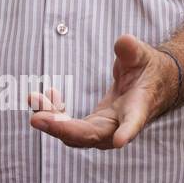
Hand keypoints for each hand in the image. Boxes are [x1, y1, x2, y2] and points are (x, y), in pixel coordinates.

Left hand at [27, 34, 178, 149]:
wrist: (151, 85)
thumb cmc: (147, 69)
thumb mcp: (142, 55)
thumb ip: (132, 50)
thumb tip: (124, 41)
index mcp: (138, 107)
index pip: (134, 121)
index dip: (127, 131)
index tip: (120, 141)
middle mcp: (120, 125)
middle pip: (92, 136)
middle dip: (63, 129)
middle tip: (36, 119)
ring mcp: (104, 130)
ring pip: (75, 136)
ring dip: (51, 121)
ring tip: (32, 99)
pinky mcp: (92, 127)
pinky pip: (69, 127)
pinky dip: (55, 113)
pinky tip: (50, 93)